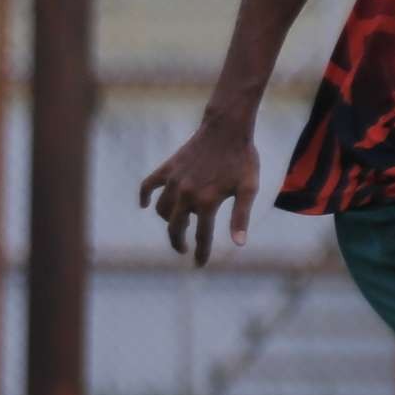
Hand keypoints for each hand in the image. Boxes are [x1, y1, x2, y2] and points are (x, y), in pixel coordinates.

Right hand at [139, 111, 262, 263]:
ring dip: (169, 221)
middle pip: (175, 228)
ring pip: (162, 210)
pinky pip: (148, 185)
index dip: (200, 253)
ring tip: (182, 224)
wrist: (226, 129)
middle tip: (184, 249)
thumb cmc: (243, 159)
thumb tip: (239, 245)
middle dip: (178, 242)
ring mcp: (173, 180)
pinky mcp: (167, 168)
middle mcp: (186, 194)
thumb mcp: (249, 189)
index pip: (202, 236)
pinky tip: (147, 205)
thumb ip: (241, 217)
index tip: (199, 265)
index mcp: (207, 202)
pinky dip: (146, 196)